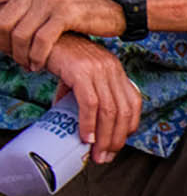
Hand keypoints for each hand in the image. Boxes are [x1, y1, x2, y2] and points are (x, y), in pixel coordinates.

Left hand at [0, 0, 116, 70]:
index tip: (0, 41)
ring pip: (19, 34)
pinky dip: (36, 57)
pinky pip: (40, 40)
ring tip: (27, 64)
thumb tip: (1, 31)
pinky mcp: (65, 13)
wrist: (118, 8)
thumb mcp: (48, 4)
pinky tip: (38, 64)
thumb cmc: (81, 11)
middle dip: (4, 45)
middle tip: (13, 58)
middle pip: (2, 22)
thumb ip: (24, 10)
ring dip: (20, 55)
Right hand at [44, 35, 140, 161]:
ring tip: (96, 153)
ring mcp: (99, 70)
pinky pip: (91, 104)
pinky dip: (89, 124)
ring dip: (104, 136)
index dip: (129, 126)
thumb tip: (78, 124)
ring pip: (109, 110)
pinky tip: (86, 137)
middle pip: (123, 111)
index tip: (118, 144)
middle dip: (116, 139)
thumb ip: (84, 96)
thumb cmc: (61, 58)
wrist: (44, 38)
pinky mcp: (82, 72)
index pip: (133, 102)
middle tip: (106, 157)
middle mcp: (112, 69)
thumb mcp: (80, 77)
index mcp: (116, 71)